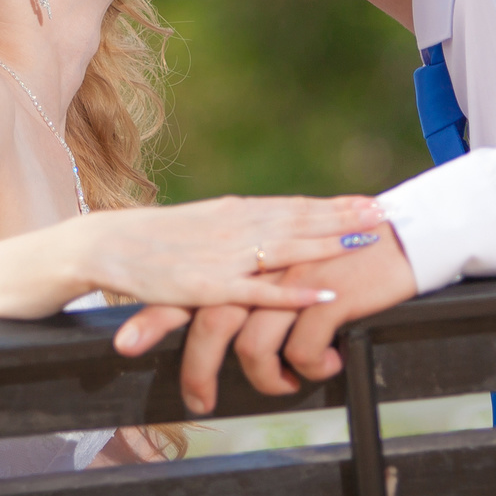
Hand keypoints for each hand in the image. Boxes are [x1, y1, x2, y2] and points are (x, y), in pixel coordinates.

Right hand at [81, 194, 383, 316]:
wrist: (106, 245)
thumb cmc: (152, 241)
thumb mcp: (200, 227)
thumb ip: (235, 230)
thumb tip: (267, 233)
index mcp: (235, 212)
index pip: (295, 205)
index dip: (335, 205)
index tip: (372, 203)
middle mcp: (237, 226)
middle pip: (302, 219)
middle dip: (347, 217)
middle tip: (388, 215)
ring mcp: (225, 255)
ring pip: (290, 246)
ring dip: (332, 242)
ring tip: (369, 241)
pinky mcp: (210, 286)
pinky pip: (260, 290)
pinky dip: (295, 290)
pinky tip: (326, 291)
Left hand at [117, 226, 418, 413]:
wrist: (404, 235)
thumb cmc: (347, 255)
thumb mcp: (293, 265)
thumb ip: (260, 286)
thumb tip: (236, 328)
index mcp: (249, 260)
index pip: (190, 288)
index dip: (155, 317)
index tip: (124, 346)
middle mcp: (263, 269)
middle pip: (211, 325)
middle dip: (198, 372)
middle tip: (199, 404)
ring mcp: (294, 282)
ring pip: (254, 347)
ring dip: (265, 380)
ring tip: (282, 388)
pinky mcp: (329, 297)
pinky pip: (301, 351)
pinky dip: (308, 369)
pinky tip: (326, 367)